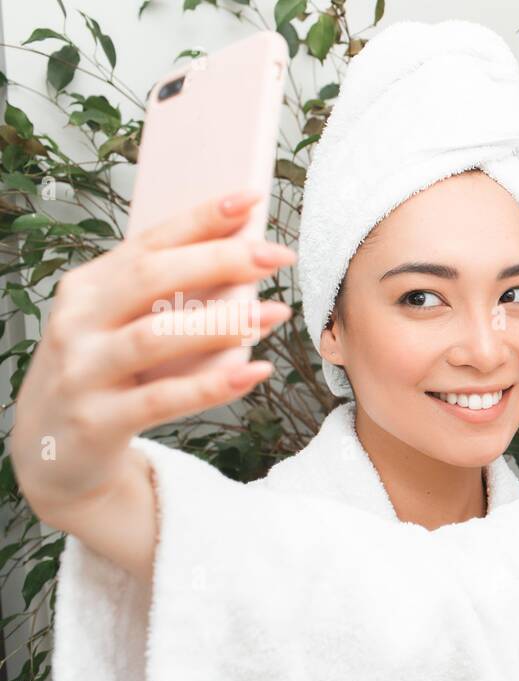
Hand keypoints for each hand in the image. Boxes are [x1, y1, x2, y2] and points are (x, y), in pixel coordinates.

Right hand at [12, 190, 293, 535]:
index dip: (201, 218)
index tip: (250, 199)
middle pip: (151, 279)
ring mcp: (83, 372)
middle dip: (219, 260)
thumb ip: (168, 299)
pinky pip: (162, 399)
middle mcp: (78, 322)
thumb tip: (242, 264)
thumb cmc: (104, 377)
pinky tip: (255, 372)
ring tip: (274, 312)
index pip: (149, 242)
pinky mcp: (98, 420)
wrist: (52, 454)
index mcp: (89, 288)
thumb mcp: (122, 327)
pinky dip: (212, 384)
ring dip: (220, 322)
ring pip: (154, 337)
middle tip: (276, 255)